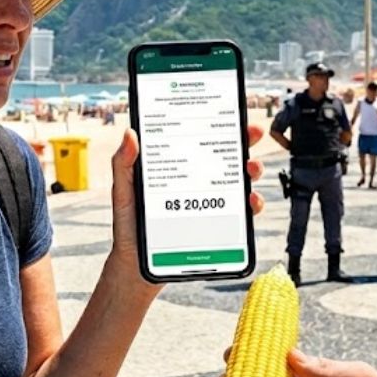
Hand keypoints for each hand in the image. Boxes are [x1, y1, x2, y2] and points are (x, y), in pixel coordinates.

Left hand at [108, 126, 265, 282]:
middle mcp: (195, 181)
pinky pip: (241, 212)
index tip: (232, 112)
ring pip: (238, 181)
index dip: (217, 124)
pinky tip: (250, 202)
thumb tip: (130, 132)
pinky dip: (252, 205)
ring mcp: (208, 202)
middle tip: (252, 133)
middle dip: (244, 141)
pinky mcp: (217, 224)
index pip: (199, 139)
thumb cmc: (128, 223)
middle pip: (224, 156)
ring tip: (251, 169)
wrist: (137, 264)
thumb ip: (124, 165)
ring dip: (252, 171)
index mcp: (175, 167)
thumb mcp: (123, 192)